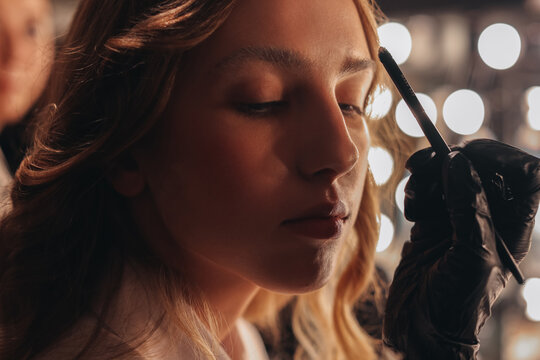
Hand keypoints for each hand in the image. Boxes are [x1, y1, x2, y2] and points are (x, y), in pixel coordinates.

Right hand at [382, 139, 539, 359]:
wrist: (421, 328)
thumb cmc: (456, 304)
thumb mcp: (472, 255)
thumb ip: (468, 206)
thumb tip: (457, 160)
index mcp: (511, 225)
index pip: (522, 174)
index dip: (499, 156)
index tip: (463, 154)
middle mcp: (486, 216)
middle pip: (478, 165)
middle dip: (449, 160)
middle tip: (422, 167)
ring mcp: (456, 216)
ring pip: (447, 173)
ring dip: (426, 176)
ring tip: (414, 200)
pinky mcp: (431, 220)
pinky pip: (425, 189)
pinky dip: (414, 191)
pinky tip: (411, 212)